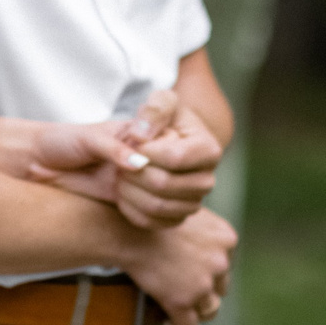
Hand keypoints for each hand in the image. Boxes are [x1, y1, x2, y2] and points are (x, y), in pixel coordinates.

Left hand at [25, 88, 220, 228]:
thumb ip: (148, 117)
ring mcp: (192, 201)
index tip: (131, 143)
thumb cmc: (135, 124)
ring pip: (158, 206)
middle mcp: (205, 177)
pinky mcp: (174, 218)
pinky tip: (122, 192)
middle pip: (165, 184)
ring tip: (121, 175)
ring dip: (129, 190)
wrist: (119, 153)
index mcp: (206, 147)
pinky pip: (152, 222)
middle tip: (122, 161)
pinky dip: (130, 208)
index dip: (145, 152)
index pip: (175, 157)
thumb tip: (141, 147)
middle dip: (133, 172)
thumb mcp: (149, 102)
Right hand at [116, 206, 235, 324]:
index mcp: (226, 238)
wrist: (127, 231)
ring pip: (210, 309)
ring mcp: (202, 284)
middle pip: (220, 286)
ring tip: (178, 304)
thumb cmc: (152, 221)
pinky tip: (168, 316)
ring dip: (195, 308)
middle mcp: (220, 262)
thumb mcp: (189, 215)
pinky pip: (188, 324)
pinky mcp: (181, 301)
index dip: (209, 270)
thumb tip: (202, 252)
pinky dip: (178, 322)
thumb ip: (205, 233)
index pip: (227, 264)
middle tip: (182, 286)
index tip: (192, 270)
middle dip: (204, 288)